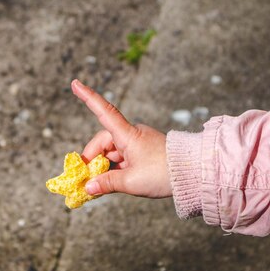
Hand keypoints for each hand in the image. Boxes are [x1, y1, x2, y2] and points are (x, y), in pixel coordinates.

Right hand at [71, 79, 170, 198]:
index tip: (74, 83)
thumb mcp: (132, 182)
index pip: (103, 110)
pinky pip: (122, 159)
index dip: (88, 97)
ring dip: (104, 168)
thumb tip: (88, 187)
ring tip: (100, 187)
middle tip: (86, 180)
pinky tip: (113, 183)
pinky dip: (114, 170)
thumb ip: (107, 183)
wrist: (194, 174)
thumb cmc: (164, 173)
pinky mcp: (144, 153)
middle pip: (103, 142)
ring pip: (112, 153)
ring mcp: (138, 144)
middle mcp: (131, 135)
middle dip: (92, 160)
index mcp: (127, 134)